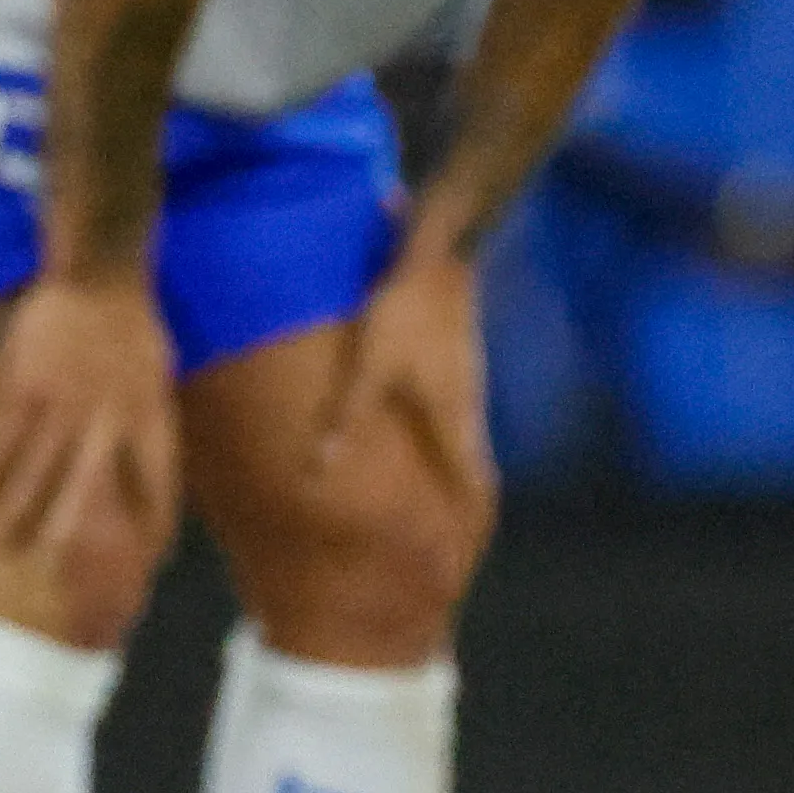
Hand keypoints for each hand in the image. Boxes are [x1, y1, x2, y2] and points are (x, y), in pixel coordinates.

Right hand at [0, 273, 178, 563]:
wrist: (99, 277)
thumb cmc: (134, 327)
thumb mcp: (157, 380)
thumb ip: (147, 425)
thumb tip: (139, 469)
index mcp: (147, 419)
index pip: (155, 485)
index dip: (155, 524)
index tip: (153, 558)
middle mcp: (105, 419)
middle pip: (85, 490)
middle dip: (68, 532)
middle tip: (54, 569)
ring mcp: (63, 405)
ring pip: (34, 470)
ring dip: (16, 509)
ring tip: (2, 540)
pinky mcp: (26, 387)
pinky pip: (3, 438)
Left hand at [321, 250, 493, 523]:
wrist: (436, 256)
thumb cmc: (401, 317)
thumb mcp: (367, 369)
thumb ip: (347, 418)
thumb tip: (318, 471)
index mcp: (450, 411)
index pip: (470, 470)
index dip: (472, 504)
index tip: (475, 536)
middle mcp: (468, 397)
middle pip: (471, 449)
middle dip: (467, 481)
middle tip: (467, 512)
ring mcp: (469, 370)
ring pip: (467, 421)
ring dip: (462, 447)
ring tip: (455, 472)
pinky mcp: (461, 347)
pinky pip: (459, 395)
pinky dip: (451, 415)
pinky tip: (439, 414)